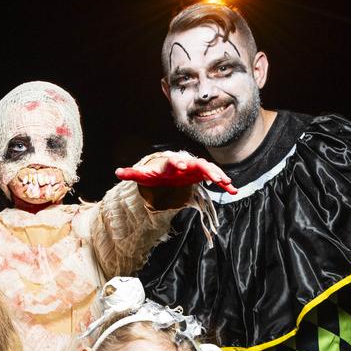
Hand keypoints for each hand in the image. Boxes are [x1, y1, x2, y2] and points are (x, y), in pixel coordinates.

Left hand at [115, 153, 236, 194]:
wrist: (166, 170)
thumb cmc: (155, 173)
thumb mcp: (142, 175)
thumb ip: (131, 173)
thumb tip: (117, 172)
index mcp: (170, 163)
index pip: (174, 161)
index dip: (177, 162)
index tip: (180, 165)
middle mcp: (185, 163)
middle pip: (196, 164)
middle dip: (205, 169)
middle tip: (213, 175)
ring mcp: (195, 169)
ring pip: (209, 170)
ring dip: (218, 175)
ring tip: (226, 182)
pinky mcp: (202, 175)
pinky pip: (214, 179)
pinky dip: (223, 183)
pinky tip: (233, 190)